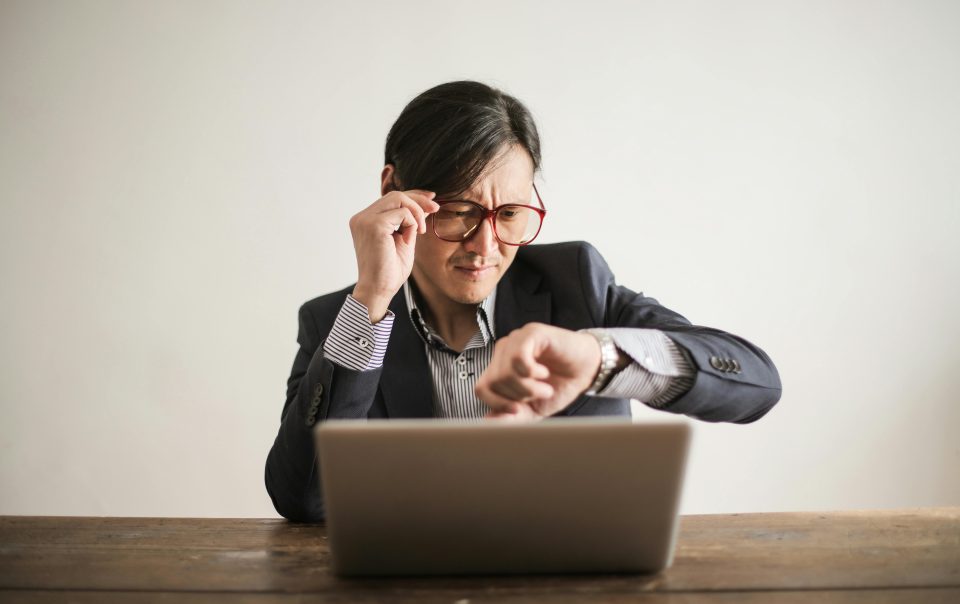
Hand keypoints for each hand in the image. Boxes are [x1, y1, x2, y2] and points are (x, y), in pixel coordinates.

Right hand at [349, 190, 438, 320]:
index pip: (390, 199)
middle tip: (436, 209)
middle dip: (418, 200)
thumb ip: (409, 222)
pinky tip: (411, 239)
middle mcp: (361, 218)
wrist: (379, 290)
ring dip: (416, 212)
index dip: (413, 196)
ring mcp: (365, 220)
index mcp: (365, 221)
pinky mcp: (374, 225)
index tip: (431, 199)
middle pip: (395, 194)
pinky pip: (402, 213)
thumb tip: (425, 205)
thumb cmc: (390, 271)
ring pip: (398, 198)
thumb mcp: (404, 240)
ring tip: (421, 231)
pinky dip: (412, 223)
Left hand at [475, 323, 601, 420]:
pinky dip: (532, 372)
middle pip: (493, 382)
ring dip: (528, 387)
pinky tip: (544, 373)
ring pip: (505, 372)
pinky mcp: (531, 333)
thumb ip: (511, 417)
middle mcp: (504, 351)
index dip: (497, 404)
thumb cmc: (559, 386)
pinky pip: (518, 358)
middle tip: (539, 394)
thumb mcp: (533, 409)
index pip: (481, 388)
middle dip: (518, 396)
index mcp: (499, 367)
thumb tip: (488, 423)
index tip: (518, 409)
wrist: (587, 370)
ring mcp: (516, 340)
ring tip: (545, 386)